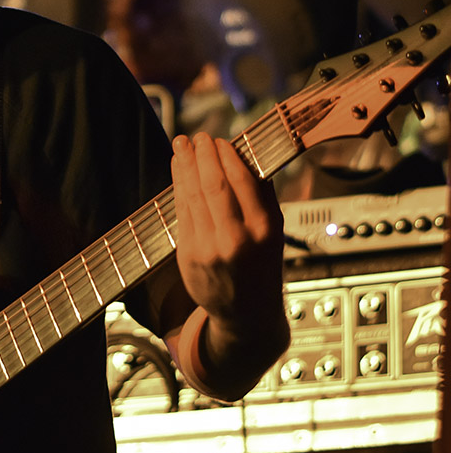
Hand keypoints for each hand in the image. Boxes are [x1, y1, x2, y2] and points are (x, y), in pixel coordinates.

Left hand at [170, 131, 283, 332]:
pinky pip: (181, 212)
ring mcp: (209, 248)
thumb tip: (242, 157)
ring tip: (181, 146)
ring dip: (184, 166)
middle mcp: (236, 239)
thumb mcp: (275, 233)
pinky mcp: (188, 254)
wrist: (246, 315)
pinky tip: (178, 172)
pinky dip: (178, 188)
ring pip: (192, 196)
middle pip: (213, 185)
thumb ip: (262, 198)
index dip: (226, 156)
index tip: (219, 140)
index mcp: (264, 230)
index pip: (242, 181)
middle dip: (202, 156)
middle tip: (196, 137)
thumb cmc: (262, 267)